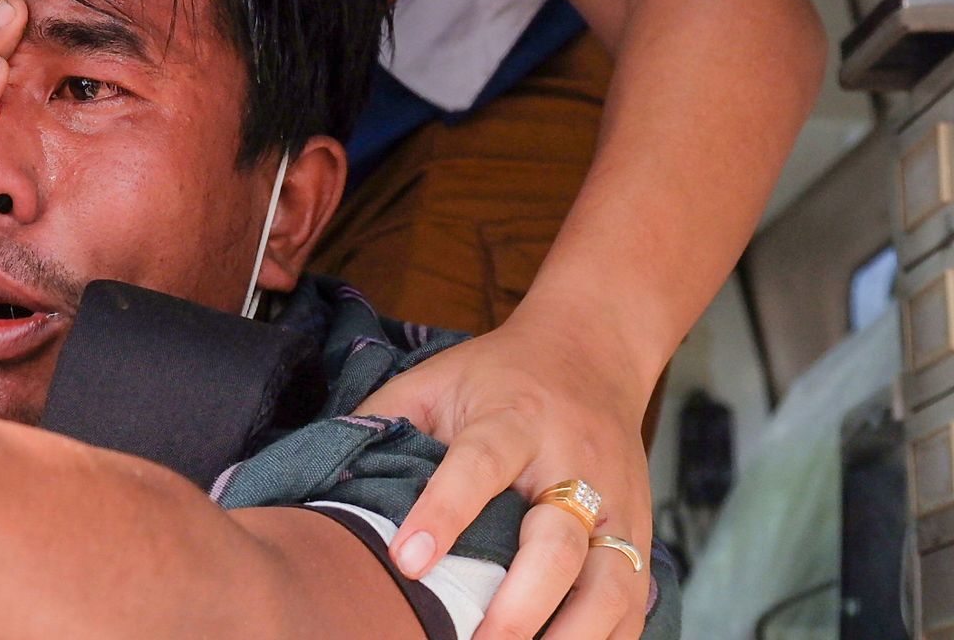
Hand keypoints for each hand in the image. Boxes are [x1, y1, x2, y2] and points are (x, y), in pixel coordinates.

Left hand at [359, 318, 654, 639]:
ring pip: (612, 582)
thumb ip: (384, 420)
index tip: (407, 561)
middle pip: (558, 543)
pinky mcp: (640, 535)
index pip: (480, 465)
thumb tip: (324, 473)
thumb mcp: (435, 379)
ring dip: (571, 637)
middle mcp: (574, 464)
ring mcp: (617, 505)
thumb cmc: (498, 377)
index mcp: (515, 418)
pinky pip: (634, 602)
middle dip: (519, 605)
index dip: (445, 513)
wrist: (591, 354)